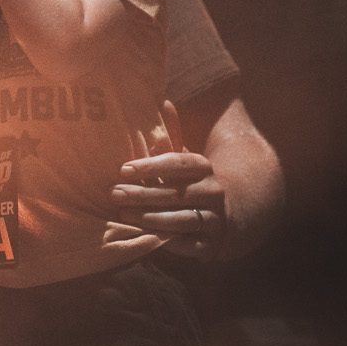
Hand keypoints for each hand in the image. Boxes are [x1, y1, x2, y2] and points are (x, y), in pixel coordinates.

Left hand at [112, 101, 230, 259]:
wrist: (232, 213)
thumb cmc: (195, 182)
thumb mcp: (187, 159)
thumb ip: (173, 134)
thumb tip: (163, 100)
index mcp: (205, 168)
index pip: (179, 164)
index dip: (151, 166)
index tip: (123, 169)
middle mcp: (213, 193)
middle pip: (175, 193)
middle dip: (143, 194)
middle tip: (114, 194)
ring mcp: (215, 219)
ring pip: (181, 219)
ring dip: (150, 218)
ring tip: (123, 214)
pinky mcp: (211, 244)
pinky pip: (189, 245)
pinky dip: (169, 242)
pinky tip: (146, 237)